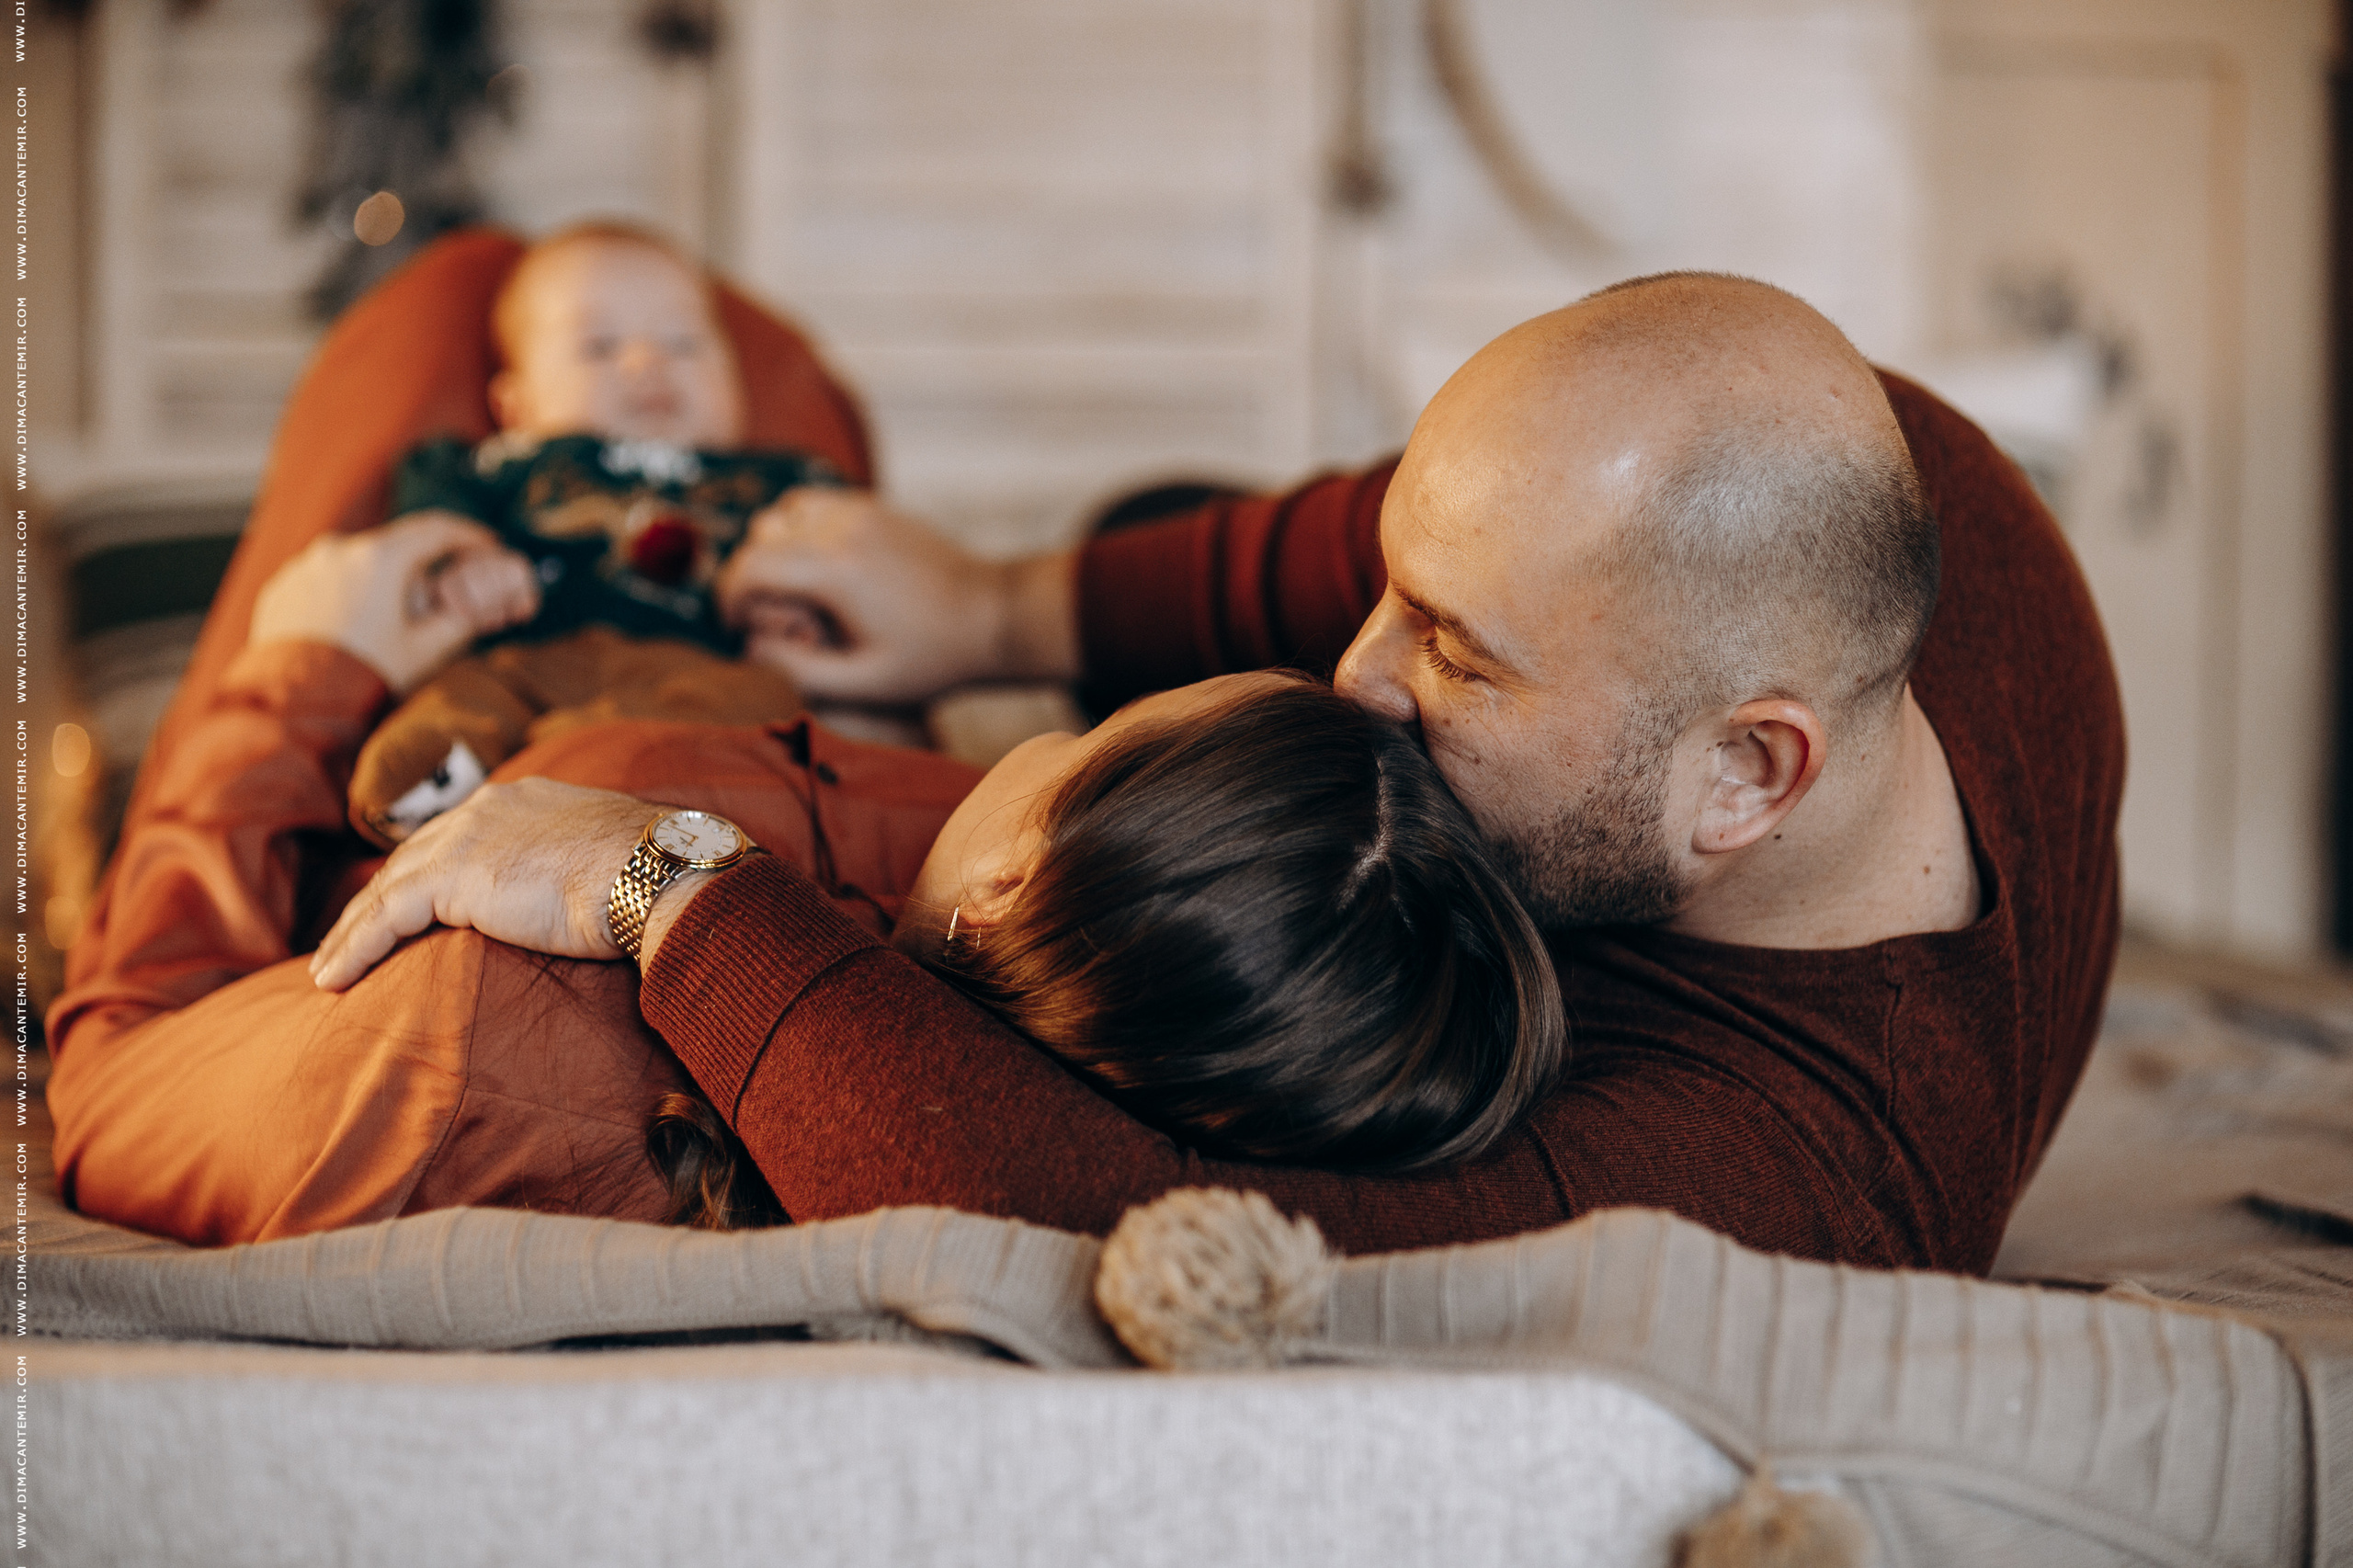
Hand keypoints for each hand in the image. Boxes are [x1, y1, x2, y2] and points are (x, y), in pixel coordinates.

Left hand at [249, 512, 539, 694]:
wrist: (297, 704)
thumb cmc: (366, 675)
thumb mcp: (428, 649)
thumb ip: (461, 618)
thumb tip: (477, 603)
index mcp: (381, 558)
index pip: (436, 530)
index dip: (469, 535)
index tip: (487, 543)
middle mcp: (339, 549)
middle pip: (394, 544)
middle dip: (420, 564)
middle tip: (437, 591)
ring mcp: (305, 566)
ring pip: (356, 562)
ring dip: (378, 580)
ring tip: (386, 619)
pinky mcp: (282, 587)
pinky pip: (323, 580)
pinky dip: (343, 594)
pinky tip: (350, 626)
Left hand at [310, 778, 655, 990]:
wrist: (653, 871)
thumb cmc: (648, 876)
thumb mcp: (607, 862)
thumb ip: (577, 869)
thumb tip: (587, 900)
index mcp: (523, 801)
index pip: (457, 836)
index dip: (425, 871)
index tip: (407, 903)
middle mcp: (485, 811)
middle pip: (411, 857)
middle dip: (378, 898)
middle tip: (351, 936)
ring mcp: (465, 841)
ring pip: (387, 888)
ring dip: (352, 930)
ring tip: (328, 968)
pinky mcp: (451, 879)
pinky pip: (385, 917)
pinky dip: (355, 947)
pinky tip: (332, 978)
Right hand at [715, 488, 1079, 702]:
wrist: (997, 616)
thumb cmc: (935, 657)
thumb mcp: (865, 682)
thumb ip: (797, 670)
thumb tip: (749, 648)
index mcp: (836, 572)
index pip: (749, 567)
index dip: (728, 599)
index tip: (736, 627)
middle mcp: (844, 529)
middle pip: (760, 537)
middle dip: (752, 578)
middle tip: (779, 620)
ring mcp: (862, 510)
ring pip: (783, 512)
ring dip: (774, 549)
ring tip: (796, 593)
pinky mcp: (877, 507)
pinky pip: (816, 503)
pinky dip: (801, 529)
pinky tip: (819, 570)